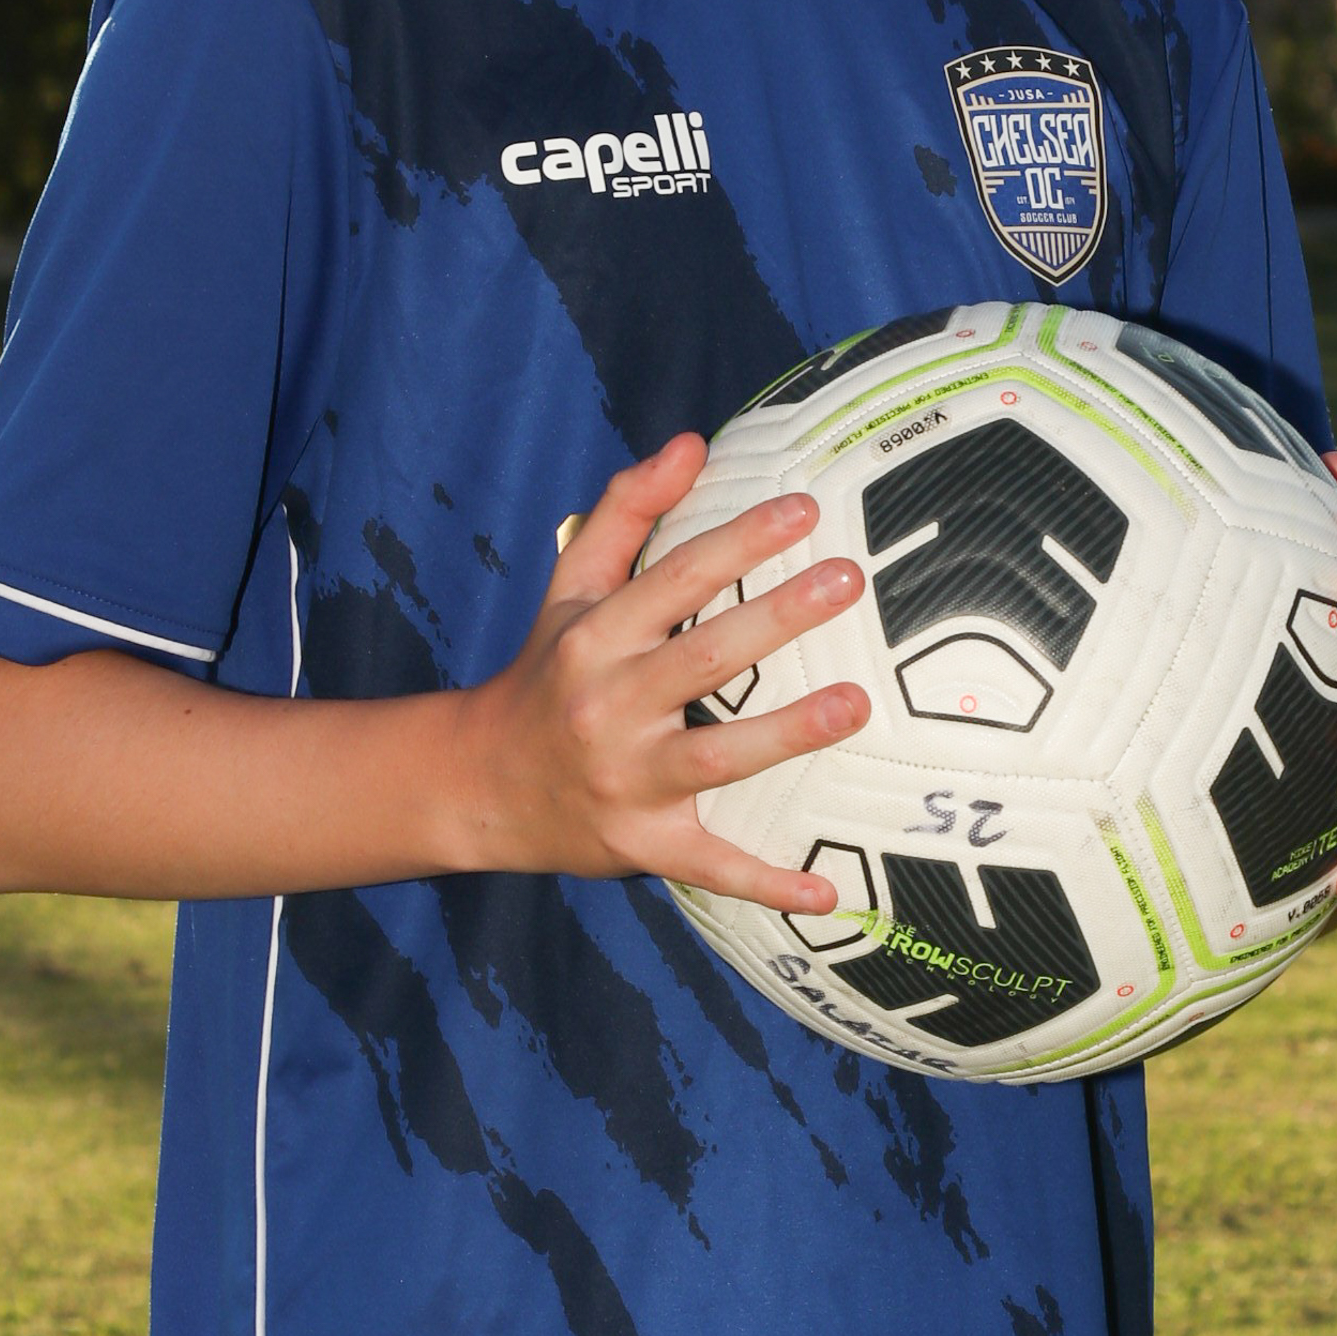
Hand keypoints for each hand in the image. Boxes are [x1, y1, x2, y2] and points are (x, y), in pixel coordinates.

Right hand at [465, 433, 869, 913]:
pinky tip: (829, 893)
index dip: (740, 539)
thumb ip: (628, 511)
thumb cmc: (546, 671)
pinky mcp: (640, 844)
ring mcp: (625, 780)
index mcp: (596, 637)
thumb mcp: (572, 588)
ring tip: (858, 703)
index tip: (805, 508)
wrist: (478, 785)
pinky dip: (767, 885)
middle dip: (777, 617)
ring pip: (715, 758)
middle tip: (849, 580)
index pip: (676, 577)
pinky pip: (710, 866)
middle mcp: (607, 705)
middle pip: (704, 657)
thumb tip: (692, 442)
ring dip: (787, 733)